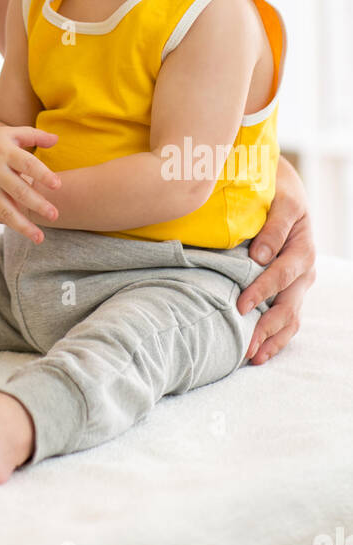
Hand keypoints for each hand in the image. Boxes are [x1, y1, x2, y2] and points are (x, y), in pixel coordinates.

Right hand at [0, 123, 60, 242]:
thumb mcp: (12, 133)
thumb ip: (35, 136)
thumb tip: (57, 139)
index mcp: (6, 152)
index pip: (27, 164)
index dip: (42, 174)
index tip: (58, 185)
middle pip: (18, 189)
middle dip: (37, 204)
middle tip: (55, 215)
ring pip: (6, 209)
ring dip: (23, 225)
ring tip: (40, 238)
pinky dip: (14, 225)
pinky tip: (29, 234)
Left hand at [239, 154, 316, 362]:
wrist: (283, 187)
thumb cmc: (278, 190)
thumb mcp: (282, 200)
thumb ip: (274, 227)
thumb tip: (260, 256)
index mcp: (303, 248)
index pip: (283, 275)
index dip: (262, 291)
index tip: (241, 305)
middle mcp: (305, 271)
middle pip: (288, 306)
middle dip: (266, 328)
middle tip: (244, 345)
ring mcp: (299, 284)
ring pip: (290, 318)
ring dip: (272, 339)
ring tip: (251, 357)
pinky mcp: (291, 291)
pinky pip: (288, 319)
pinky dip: (276, 338)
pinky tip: (259, 354)